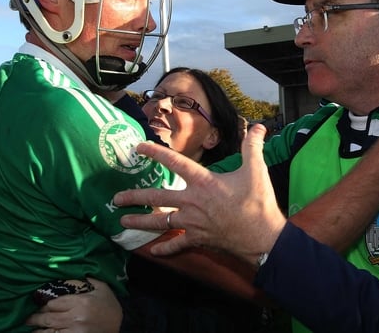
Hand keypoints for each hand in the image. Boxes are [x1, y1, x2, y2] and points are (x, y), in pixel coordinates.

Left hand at [25, 278, 120, 332]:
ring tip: (31, 328)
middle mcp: (76, 317)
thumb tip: (76, 270)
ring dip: (39, 330)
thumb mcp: (102, 288)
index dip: (45, 305)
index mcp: (81, 302)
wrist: (123, 324)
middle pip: (49, 318)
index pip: (55, 303)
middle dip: (36, 318)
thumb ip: (88, 280)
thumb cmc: (111, 306)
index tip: (40, 305)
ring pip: (50, 331)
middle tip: (28, 319)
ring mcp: (75, 331)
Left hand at [115, 124, 285, 264]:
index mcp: (203, 182)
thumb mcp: (256, 170)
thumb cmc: (258, 203)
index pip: (174, 162)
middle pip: (156, 198)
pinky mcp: (198, 239)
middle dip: (133, 198)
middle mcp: (192, 202)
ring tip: (122, 222)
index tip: (138, 148)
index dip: (155, 153)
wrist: (263, 237)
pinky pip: (177, 245)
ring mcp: (192, 223)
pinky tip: (154, 251)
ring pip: (160, 222)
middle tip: (115, 199)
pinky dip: (166, 248)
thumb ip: (253, 146)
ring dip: (140, 223)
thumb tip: (260, 126)